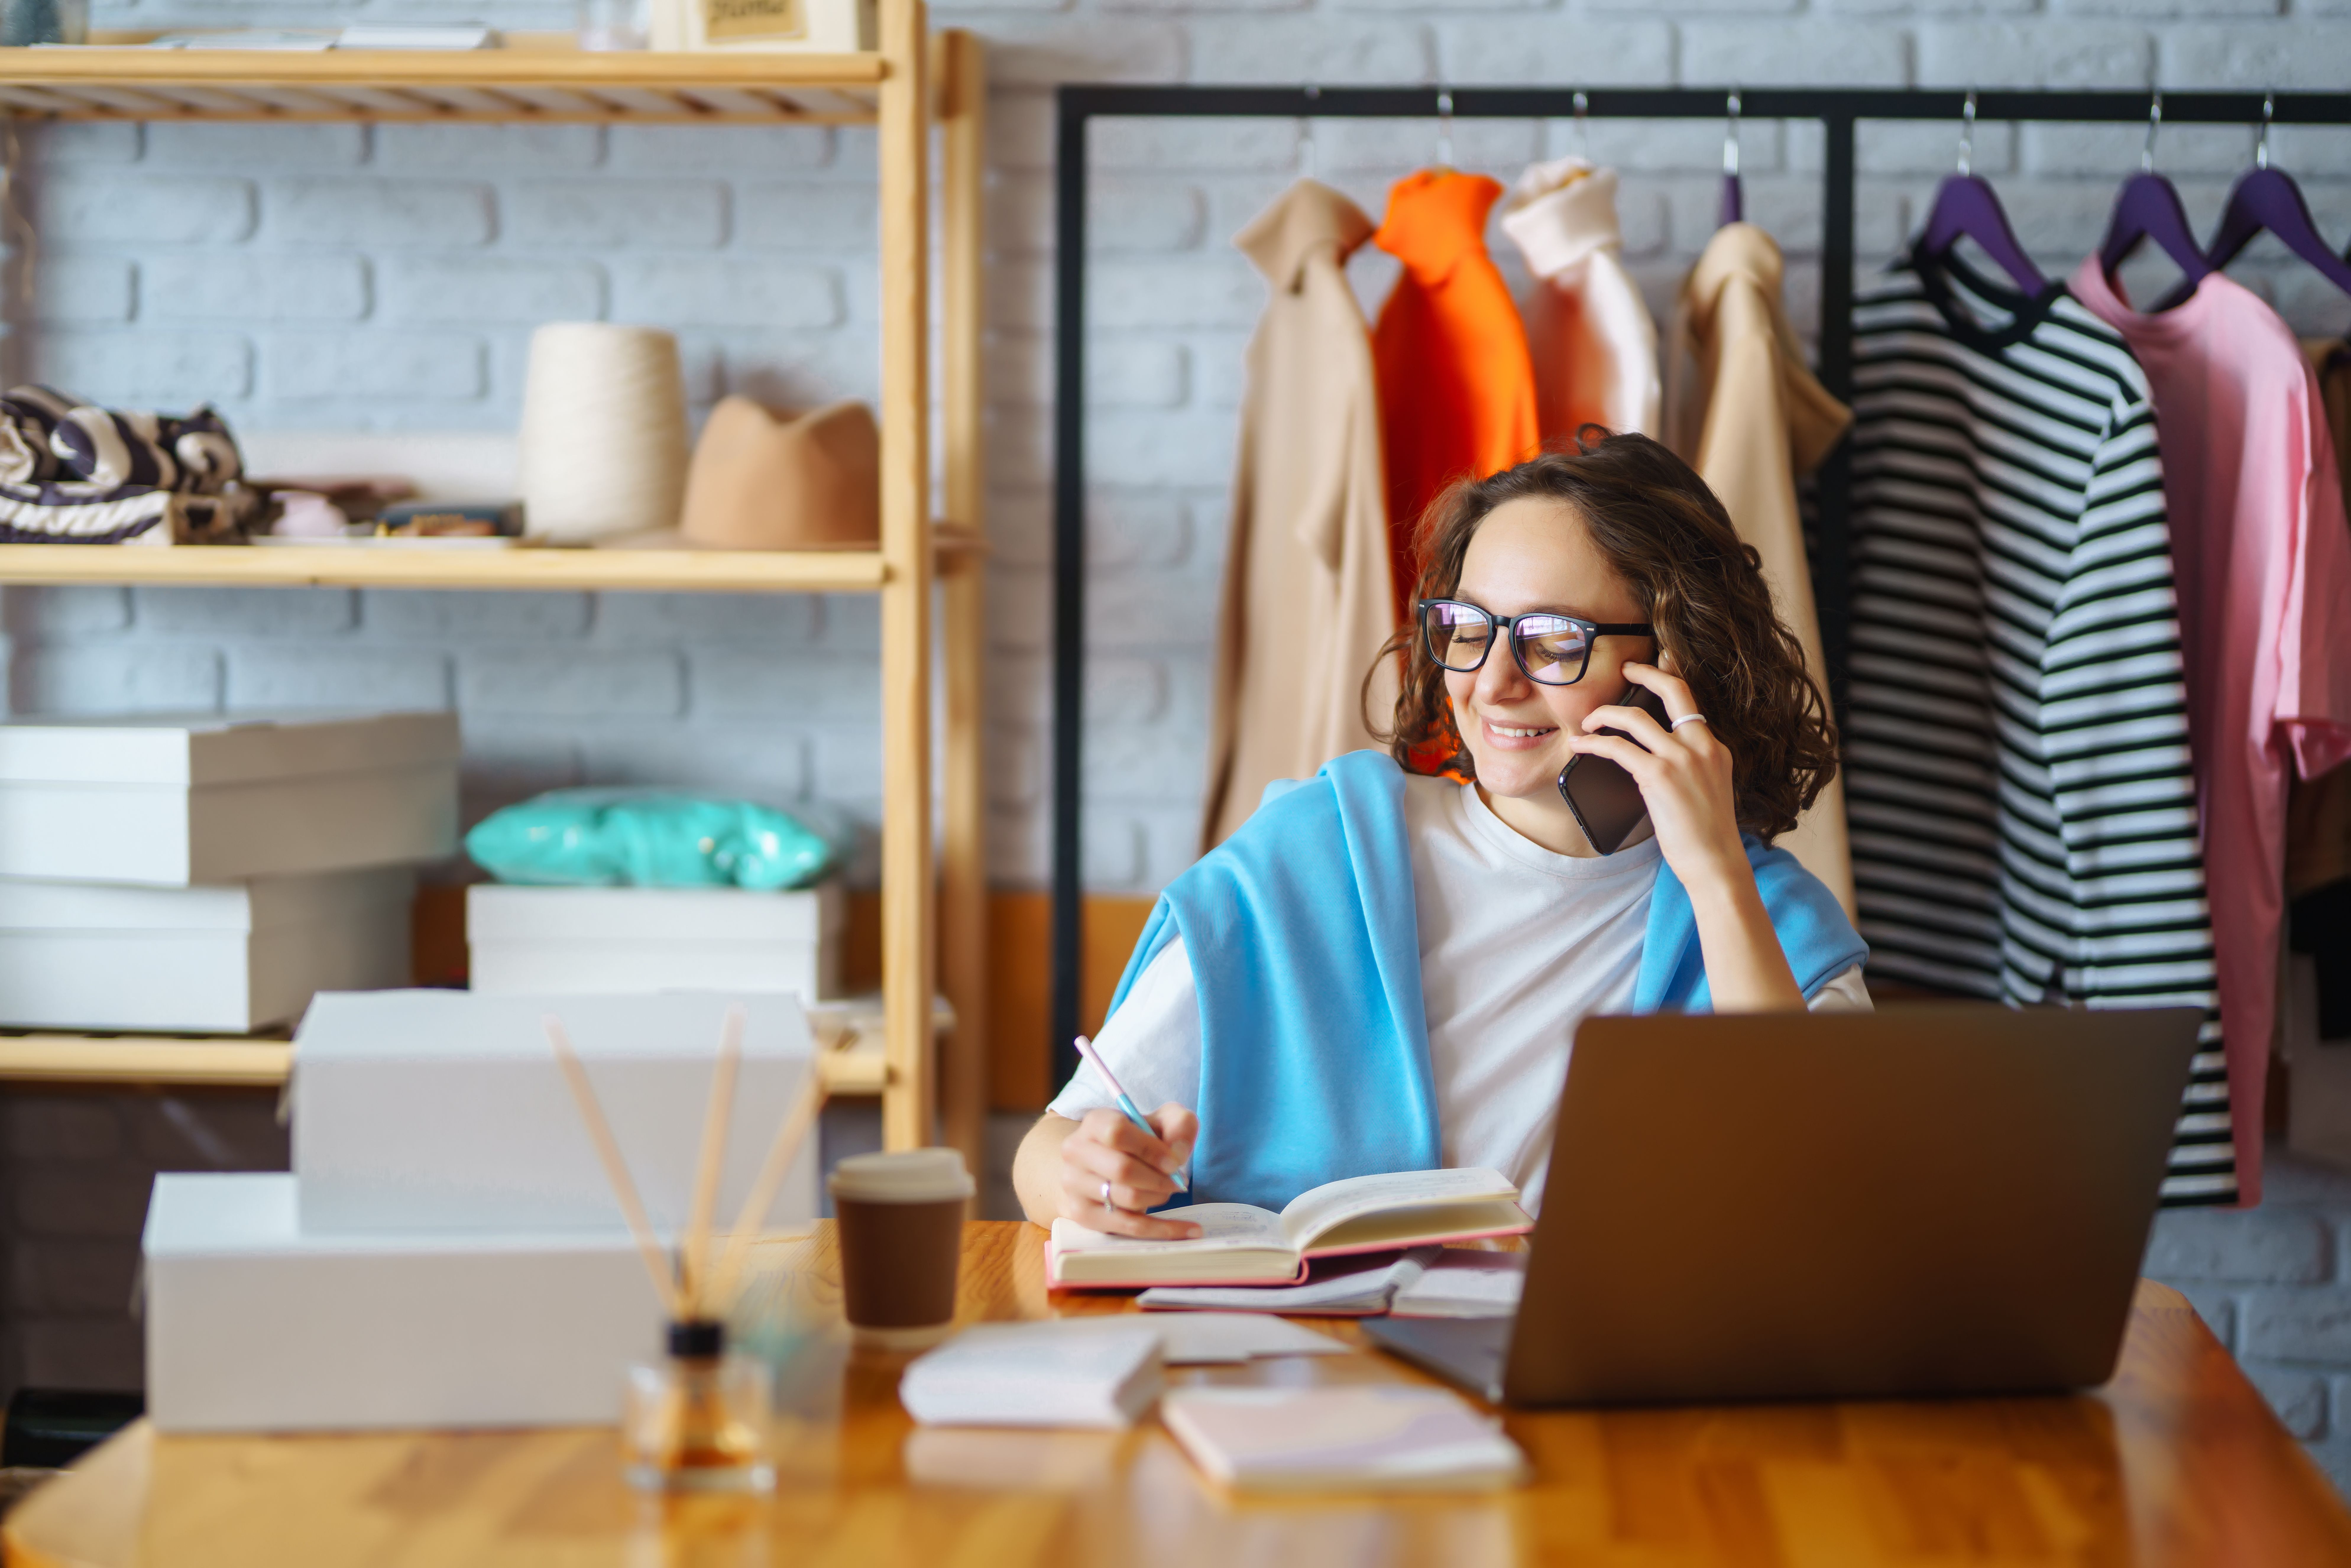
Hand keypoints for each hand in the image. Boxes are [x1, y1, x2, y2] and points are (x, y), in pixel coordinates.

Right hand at [1058, 1104, 1200, 1238]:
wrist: (1100, 1163)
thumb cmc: (1137, 1140)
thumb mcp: (1161, 1121)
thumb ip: (1178, 1124)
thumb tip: (1178, 1154)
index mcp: (1094, 1123)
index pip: (1117, 1133)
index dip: (1150, 1148)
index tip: (1174, 1162)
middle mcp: (1076, 1152)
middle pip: (1122, 1170)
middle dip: (1159, 1178)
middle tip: (1178, 1181)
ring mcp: (1074, 1186)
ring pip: (1127, 1198)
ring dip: (1158, 1197)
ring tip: (1168, 1191)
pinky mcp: (1083, 1215)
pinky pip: (1129, 1226)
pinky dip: (1164, 1229)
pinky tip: (1190, 1229)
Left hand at [1565, 660, 1747, 893]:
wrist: (1715, 863)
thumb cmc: (1705, 834)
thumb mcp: (1705, 788)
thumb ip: (1687, 765)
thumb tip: (1649, 754)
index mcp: (1714, 748)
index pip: (1690, 703)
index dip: (1670, 679)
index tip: (1654, 665)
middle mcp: (1701, 746)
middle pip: (1673, 691)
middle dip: (1646, 673)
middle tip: (1625, 669)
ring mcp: (1681, 759)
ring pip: (1635, 719)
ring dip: (1605, 715)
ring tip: (1588, 722)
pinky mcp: (1660, 777)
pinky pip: (1618, 748)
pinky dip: (1594, 744)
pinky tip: (1581, 746)